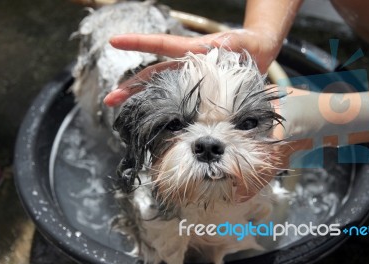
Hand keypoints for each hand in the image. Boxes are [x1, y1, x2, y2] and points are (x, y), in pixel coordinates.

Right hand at [104, 29, 281, 106]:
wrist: (258, 52)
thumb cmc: (247, 44)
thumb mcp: (238, 44)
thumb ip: (230, 46)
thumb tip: (222, 46)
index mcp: (191, 51)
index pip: (161, 45)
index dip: (138, 43)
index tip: (114, 42)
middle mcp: (186, 65)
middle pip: (152, 74)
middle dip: (130, 85)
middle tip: (110, 99)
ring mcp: (188, 78)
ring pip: (158, 87)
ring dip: (139, 97)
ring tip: (120, 108)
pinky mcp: (197, 89)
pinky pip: (176, 99)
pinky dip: (163, 107)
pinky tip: (152, 118)